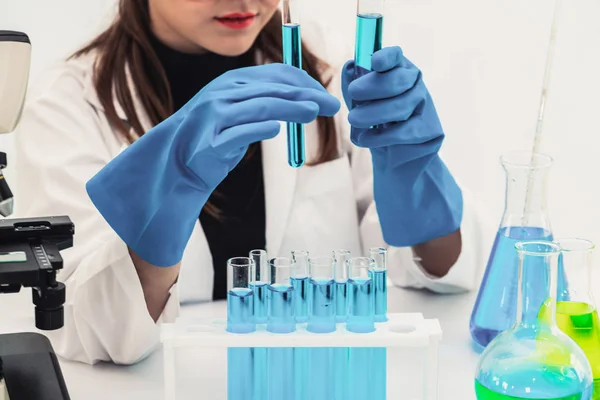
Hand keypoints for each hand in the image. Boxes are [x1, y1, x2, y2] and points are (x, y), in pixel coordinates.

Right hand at [87, 64, 339, 265]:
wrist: (177, 166)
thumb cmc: (214, 140)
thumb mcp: (241, 115)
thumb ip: (266, 103)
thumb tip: (305, 100)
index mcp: (233, 82)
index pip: (276, 75)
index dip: (304, 83)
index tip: (324, 97)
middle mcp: (223, 93)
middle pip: (272, 89)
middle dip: (306, 95)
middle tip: (331, 106)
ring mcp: (214, 115)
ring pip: (260, 106)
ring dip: (290, 108)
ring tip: (313, 112)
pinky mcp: (210, 141)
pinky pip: (239, 132)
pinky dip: (258, 128)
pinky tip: (275, 129)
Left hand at [342, 46, 462, 246]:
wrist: (395, 161)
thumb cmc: (376, 126)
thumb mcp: (361, 105)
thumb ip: (354, 86)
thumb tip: (350, 67)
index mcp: (398, 70)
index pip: (396, 57)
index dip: (386, 56)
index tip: (374, 62)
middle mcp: (416, 84)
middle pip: (397, 80)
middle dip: (372, 86)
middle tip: (353, 95)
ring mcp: (426, 107)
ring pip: (400, 106)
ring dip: (372, 113)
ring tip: (353, 120)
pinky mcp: (431, 131)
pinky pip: (404, 132)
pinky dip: (379, 136)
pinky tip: (363, 139)